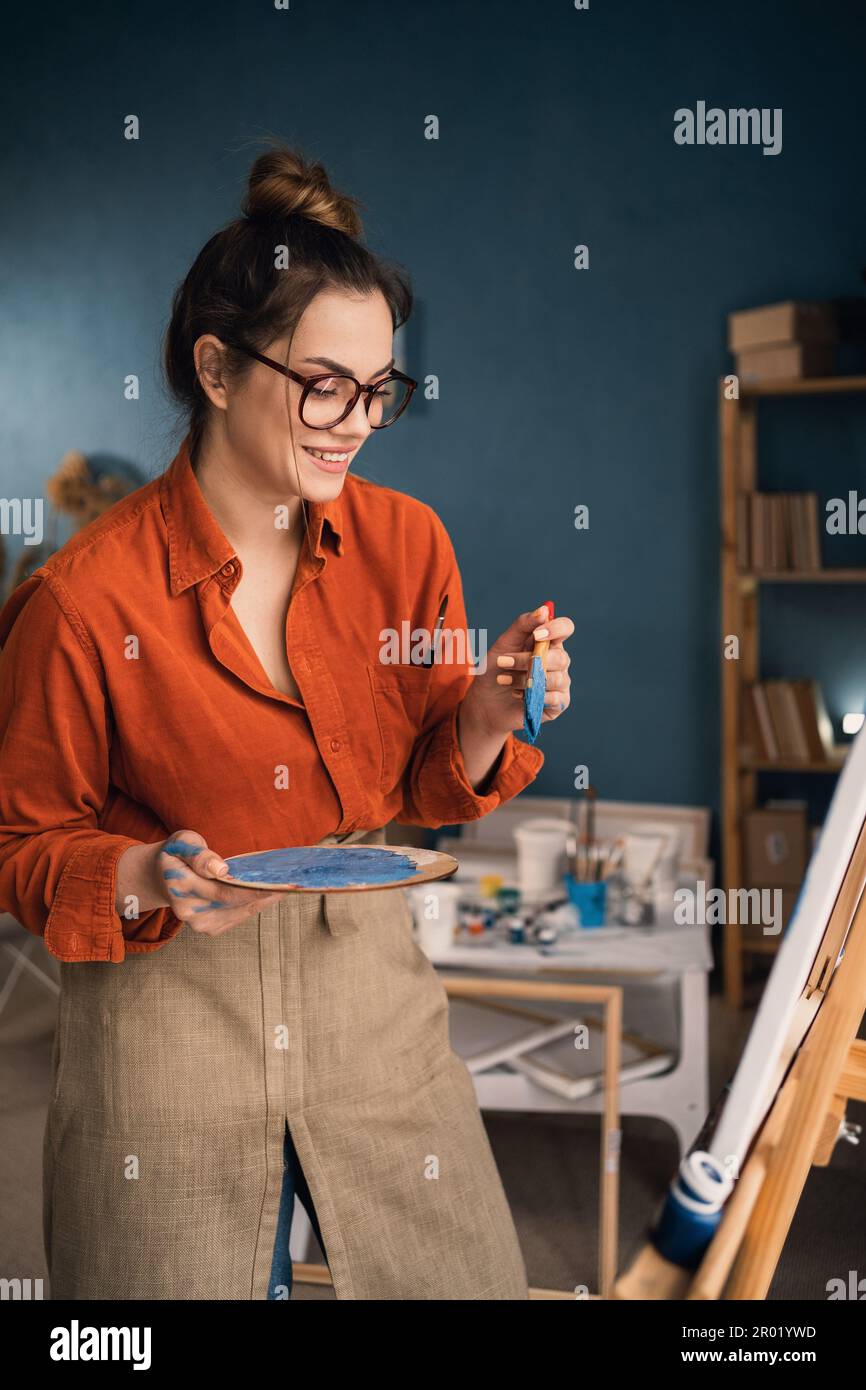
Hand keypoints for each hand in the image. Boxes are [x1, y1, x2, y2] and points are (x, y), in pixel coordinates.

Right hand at [155, 830, 285, 936]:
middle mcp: (190, 912)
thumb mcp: (181, 843)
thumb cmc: (176, 854)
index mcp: (180, 887)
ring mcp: (199, 924)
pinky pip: (239, 916)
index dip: (253, 889)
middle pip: (236, 904)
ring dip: (265, 899)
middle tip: (294, 881)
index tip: (279, 884)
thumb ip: (199, 855)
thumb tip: (220, 869)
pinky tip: (270, 892)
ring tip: (286, 883)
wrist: (161, 877)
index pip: (224, 892)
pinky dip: (256, 904)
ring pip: (241, 912)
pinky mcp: (210, 929)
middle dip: (265, 893)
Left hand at [460, 603, 572, 739]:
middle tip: (503, 663)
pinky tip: (518, 695)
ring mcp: (560, 683)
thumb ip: (523, 625)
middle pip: (561, 657)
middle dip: (528, 661)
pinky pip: (556, 698)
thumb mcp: (504, 644)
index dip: (556, 629)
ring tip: (504, 681)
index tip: (537, 634)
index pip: (565, 628)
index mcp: (548, 642)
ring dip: (526, 679)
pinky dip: (533, 696)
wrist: (484, 702)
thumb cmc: (495, 670)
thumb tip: (544, 610)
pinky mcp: (557, 704)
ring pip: (556, 678)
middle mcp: (558, 661)